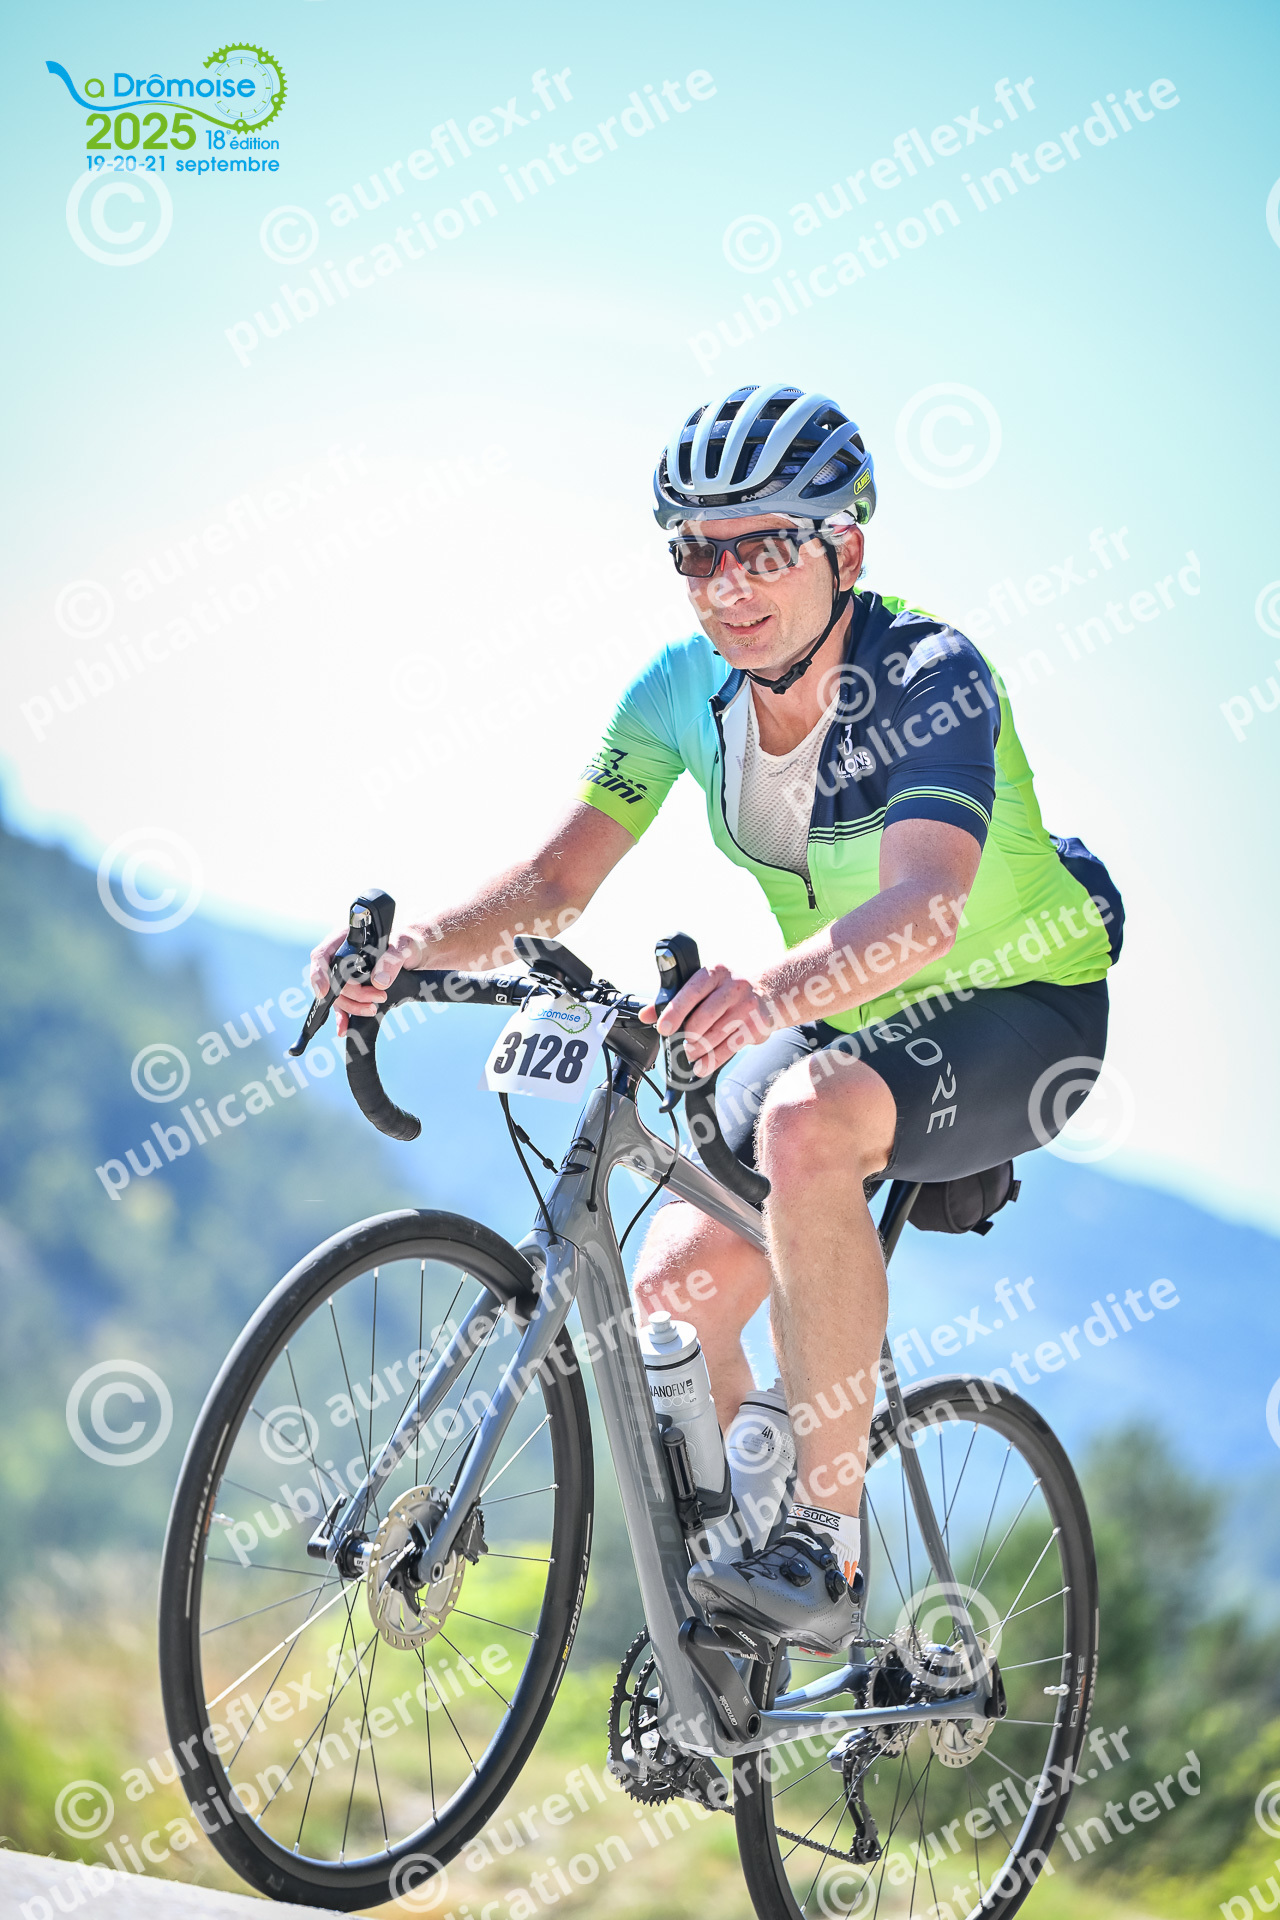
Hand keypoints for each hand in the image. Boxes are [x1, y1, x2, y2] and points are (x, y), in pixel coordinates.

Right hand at [308, 929, 421, 1036]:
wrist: (413, 952)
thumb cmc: (405, 941)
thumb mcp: (402, 945)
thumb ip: (391, 959)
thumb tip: (379, 982)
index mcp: (345, 939)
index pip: (322, 956)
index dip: (319, 975)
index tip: (324, 992)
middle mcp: (340, 958)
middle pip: (332, 981)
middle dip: (352, 994)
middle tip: (377, 998)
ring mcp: (344, 975)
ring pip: (337, 996)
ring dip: (353, 1006)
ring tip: (373, 1008)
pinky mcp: (352, 990)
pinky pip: (342, 1006)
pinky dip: (343, 1018)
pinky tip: (344, 1029)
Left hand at [639, 963, 774, 1076]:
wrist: (769, 992)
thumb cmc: (727, 990)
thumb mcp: (705, 985)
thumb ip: (674, 999)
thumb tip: (645, 1014)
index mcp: (715, 973)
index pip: (692, 992)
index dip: (675, 1011)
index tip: (663, 1028)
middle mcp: (733, 987)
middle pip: (704, 1018)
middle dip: (688, 1036)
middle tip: (681, 1044)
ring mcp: (747, 1007)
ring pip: (715, 1036)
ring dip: (698, 1050)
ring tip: (690, 1054)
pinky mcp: (755, 1026)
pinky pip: (729, 1048)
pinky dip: (712, 1061)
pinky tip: (701, 1066)